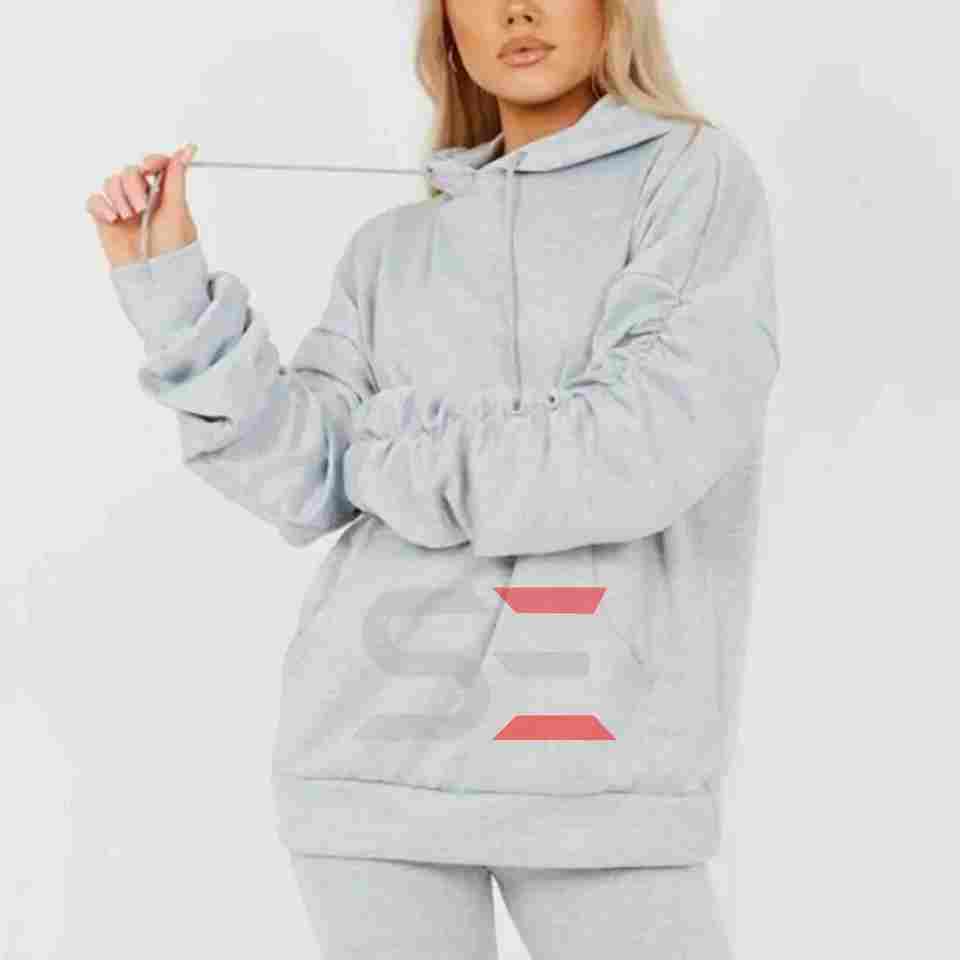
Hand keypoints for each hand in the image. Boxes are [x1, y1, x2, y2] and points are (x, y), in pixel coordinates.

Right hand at [86, 143, 198, 268]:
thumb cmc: (172, 251)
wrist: (156, 279)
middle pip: (130, 171)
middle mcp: (143, 199)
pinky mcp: (106, 220)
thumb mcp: (177, 212)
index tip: (149, 167)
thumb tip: (186, 150)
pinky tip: (113, 219)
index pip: (155, 165)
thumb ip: (176, 180)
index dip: (151, 161)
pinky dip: (101, 206)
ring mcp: (123, 209)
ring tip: (129, 218)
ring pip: (111, 183)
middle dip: (134, 186)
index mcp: (164, 195)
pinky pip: (94, 200)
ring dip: (119, 197)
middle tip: (141, 208)